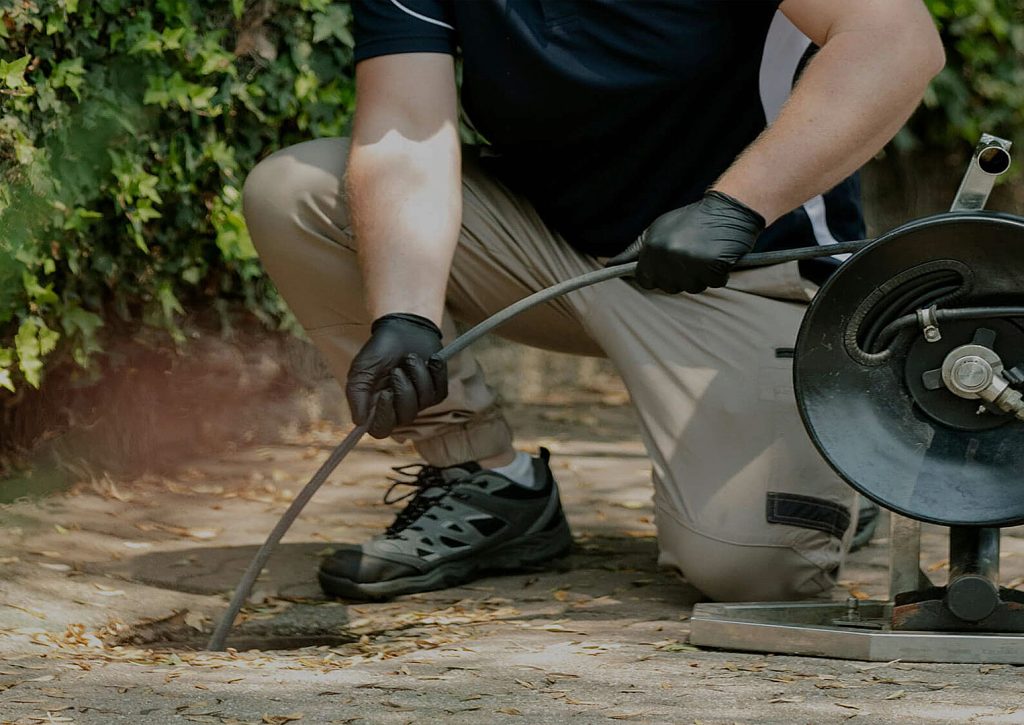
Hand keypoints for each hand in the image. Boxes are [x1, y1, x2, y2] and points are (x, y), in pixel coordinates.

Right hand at [346, 313, 447, 438]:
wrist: (403, 327)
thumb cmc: (379, 350)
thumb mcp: (361, 369)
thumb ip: (357, 394)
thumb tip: (359, 422)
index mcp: (376, 407)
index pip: (381, 429)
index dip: (384, 415)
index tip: (385, 393)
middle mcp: (397, 408)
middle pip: (406, 417)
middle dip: (403, 389)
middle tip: (397, 369)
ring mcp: (418, 401)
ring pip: (423, 402)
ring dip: (418, 375)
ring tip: (410, 358)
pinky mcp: (436, 391)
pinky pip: (439, 392)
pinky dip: (434, 372)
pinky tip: (429, 359)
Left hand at [606, 190, 764, 293]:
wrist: (728, 207)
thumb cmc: (690, 221)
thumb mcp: (657, 230)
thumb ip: (634, 251)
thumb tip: (609, 266)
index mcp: (652, 247)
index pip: (645, 280)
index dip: (657, 276)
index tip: (668, 266)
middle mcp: (669, 256)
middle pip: (670, 287)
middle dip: (681, 276)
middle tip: (691, 254)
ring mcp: (692, 262)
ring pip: (693, 288)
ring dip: (701, 276)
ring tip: (705, 253)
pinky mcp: (714, 266)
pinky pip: (715, 283)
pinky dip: (719, 274)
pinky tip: (718, 256)